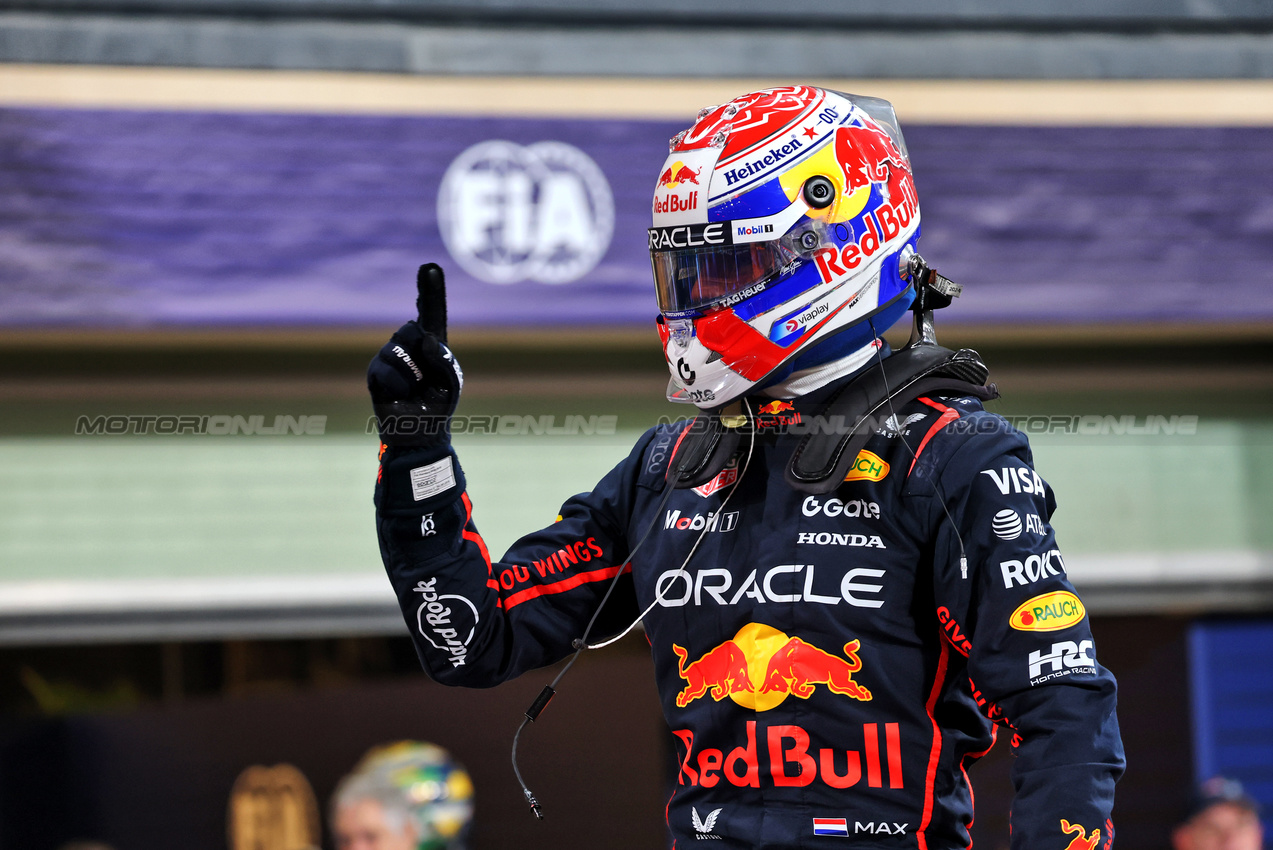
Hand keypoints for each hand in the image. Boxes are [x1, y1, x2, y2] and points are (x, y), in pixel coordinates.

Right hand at [368, 264, 463, 445]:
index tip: (430, 267)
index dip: (430, 290)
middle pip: (411, 329)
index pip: (431, 312)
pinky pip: (387, 370)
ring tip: (415, 389)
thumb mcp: (450, 382)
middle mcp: (409, 344)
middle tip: (426, 378)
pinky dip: (399, 385)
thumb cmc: (438, 404)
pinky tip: (401, 395)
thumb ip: (443, 359)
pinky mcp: (376, 371)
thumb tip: (426, 340)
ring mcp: (390, 356)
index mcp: (432, 343)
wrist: (420, 431)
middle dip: (421, 353)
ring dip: (412, 375)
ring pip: (398, 350)